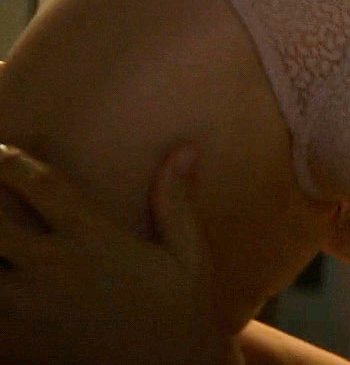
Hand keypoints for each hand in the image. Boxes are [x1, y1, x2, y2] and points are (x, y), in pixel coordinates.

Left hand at [0, 144, 237, 364]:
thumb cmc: (179, 313)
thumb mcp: (189, 256)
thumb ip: (175, 202)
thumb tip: (184, 149)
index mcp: (92, 240)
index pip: (41, 185)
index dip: (8, 160)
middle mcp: (52, 268)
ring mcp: (26, 307)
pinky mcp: (16, 341)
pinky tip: (1, 286)